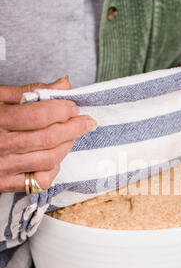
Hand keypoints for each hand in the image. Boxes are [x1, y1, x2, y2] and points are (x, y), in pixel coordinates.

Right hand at [0, 77, 96, 192]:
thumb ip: (28, 91)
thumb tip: (63, 84)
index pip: (39, 115)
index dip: (62, 110)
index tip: (73, 106)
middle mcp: (0, 144)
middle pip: (49, 139)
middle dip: (74, 128)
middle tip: (86, 122)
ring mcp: (2, 167)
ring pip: (48, 160)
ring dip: (67, 147)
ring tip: (71, 137)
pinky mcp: (4, 184)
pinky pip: (39, 181)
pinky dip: (53, 170)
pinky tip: (54, 159)